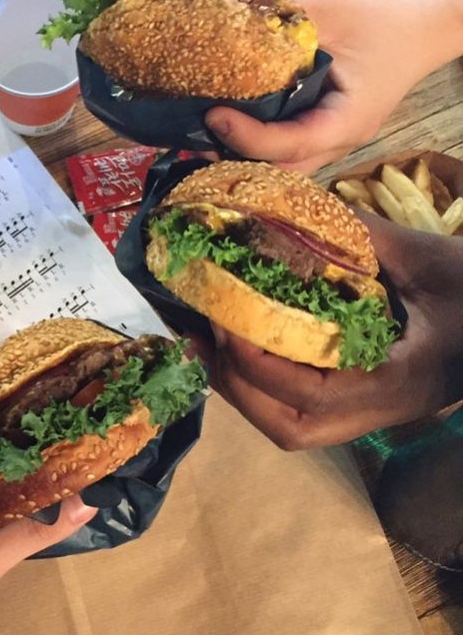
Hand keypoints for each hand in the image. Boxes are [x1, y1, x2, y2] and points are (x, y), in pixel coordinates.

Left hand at [198, 213, 462, 448]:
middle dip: (237, 387)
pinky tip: (245, 344)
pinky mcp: (365, 403)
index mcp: (398, 383)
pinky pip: (302, 409)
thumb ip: (366, 238)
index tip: (226, 318)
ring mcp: (372, 414)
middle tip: (203, 335)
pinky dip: (264, 384)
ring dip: (244, 390)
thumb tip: (301, 206)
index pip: (310, 393)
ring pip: (292, 427)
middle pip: (289, 428)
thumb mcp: (431, 260)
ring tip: (212, 341)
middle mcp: (379, 411)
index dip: (258, 362)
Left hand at [204, 0, 452, 171]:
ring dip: (241, 155)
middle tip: (192, 136)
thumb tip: (228, 21)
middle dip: (235, 158)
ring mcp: (331, 140)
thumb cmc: (385, 15)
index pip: (289, 144)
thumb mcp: (333, 8)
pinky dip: (253, 143)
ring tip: (199, 135)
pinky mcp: (321, 129)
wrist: (425, 21)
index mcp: (346, 120)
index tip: (212, 114)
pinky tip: (224, 125)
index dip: (246, 136)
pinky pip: (284, 149)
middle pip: (281, 171)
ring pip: (281, 167)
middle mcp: (338, 141)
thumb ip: (283, 20)